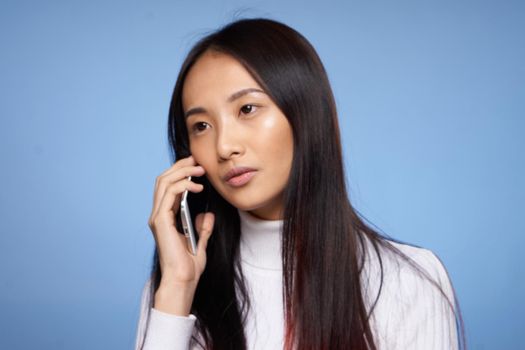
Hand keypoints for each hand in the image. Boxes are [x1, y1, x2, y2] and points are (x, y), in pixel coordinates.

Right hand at [148, 155, 214, 314]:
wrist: (183, 280)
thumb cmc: (189, 267)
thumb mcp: (200, 243)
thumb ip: (203, 229)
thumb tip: (208, 215)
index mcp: (165, 218)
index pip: (168, 187)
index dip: (179, 172)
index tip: (195, 165)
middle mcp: (158, 215)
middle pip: (163, 180)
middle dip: (179, 166)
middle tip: (196, 159)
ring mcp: (157, 217)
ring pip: (163, 183)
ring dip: (182, 172)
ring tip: (199, 169)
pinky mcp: (161, 221)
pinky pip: (169, 194)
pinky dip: (183, 185)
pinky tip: (197, 186)